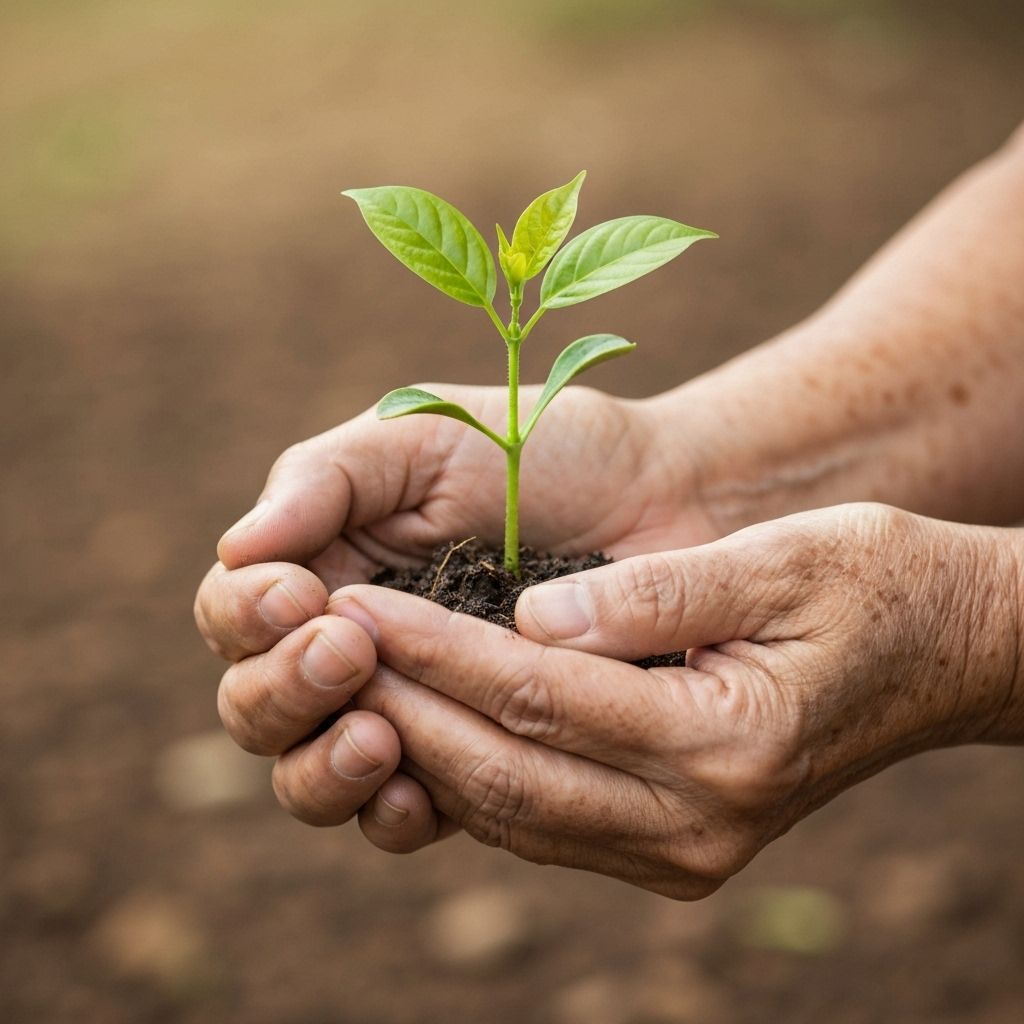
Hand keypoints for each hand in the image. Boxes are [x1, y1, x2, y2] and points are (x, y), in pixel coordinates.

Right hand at [194, 384, 715, 843]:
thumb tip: (237, 549)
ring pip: (313, 777)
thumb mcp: (425, 438)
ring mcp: (409, 712)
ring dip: (324, 767)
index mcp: (324, 568)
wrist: (661, 497)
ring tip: (378, 734)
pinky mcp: (473, 760)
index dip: (247, 616)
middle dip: (285, 690)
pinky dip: (392, 814)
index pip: (235, 615)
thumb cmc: (541, 451)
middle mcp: (352, 651)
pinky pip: (403, 818)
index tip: (302, 592)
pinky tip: (420, 793)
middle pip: (258, 707)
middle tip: (351, 651)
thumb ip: (328, 480)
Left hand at [272, 503, 1022, 896]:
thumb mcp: (781, 559)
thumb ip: (660, 593)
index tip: (357, 601)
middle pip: (510, 771)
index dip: (437, 650)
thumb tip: (533, 617)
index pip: (543, 697)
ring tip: (350, 679)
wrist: (941, 650)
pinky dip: (469, 775)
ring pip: (512, 811)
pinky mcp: (668, 845)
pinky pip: (540, 821)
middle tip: (323, 643)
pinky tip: (419, 724)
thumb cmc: (869, 582)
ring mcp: (682, 849)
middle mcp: (700, 822)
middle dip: (404, 704)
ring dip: (421, 746)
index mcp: (731, 742)